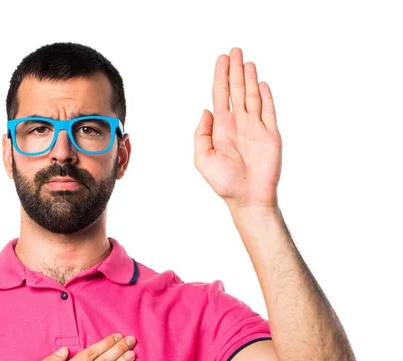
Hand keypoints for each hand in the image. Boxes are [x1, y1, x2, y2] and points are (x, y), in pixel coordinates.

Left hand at [194, 47, 281, 210]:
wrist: (247, 198)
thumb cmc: (224, 183)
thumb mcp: (202, 158)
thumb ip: (201, 134)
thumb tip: (205, 110)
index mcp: (222, 128)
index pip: (220, 95)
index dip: (220, 76)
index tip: (221, 59)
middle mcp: (239, 124)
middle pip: (237, 90)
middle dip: (235, 70)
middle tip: (234, 50)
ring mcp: (255, 128)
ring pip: (252, 96)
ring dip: (250, 78)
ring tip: (247, 60)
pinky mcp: (271, 135)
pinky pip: (269, 111)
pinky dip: (267, 96)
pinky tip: (262, 83)